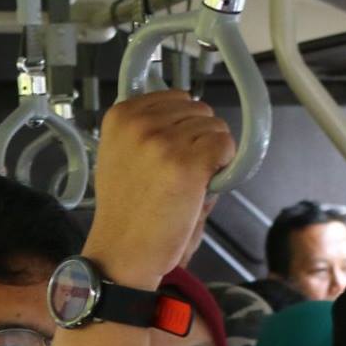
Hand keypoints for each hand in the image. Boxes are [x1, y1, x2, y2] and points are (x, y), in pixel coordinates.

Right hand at [85, 91, 233, 287]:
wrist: (123, 249)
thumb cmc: (125, 210)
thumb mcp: (120, 154)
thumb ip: (147, 130)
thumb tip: (190, 114)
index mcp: (121, 116)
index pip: (176, 96)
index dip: (185, 123)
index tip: (179, 145)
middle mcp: (140, 123)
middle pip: (198, 109)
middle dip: (200, 137)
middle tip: (183, 169)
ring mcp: (164, 142)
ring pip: (215, 126)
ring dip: (212, 152)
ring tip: (190, 180)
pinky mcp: (188, 163)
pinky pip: (225, 145)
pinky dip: (224, 163)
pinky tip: (205, 182)